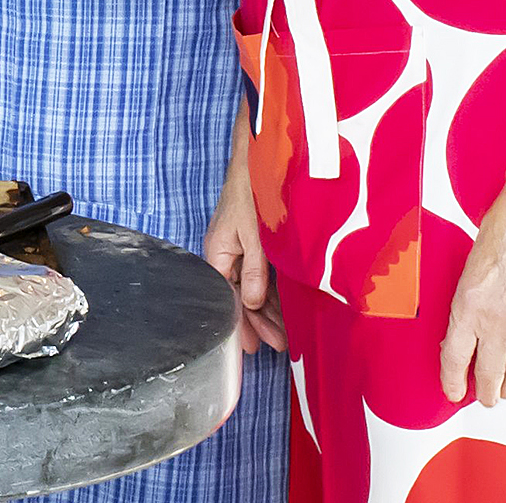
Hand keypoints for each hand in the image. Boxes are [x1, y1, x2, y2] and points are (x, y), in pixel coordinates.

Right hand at [203, 160, 283, 353]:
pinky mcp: (254, 242)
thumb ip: (255, 270)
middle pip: (240, 296)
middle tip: (280, 345)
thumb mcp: (254, 234)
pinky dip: (273, 291)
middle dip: (260, 322)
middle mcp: (227, 254)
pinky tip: (286, 306)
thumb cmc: (251, 191)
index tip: (255, 348)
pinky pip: (262, 274)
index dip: (243, 324)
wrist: (259, 158)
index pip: (228, 299)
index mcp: (218, 254)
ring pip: (253, 287)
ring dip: (269, 309)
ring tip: (286, 333)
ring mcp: (241, 248)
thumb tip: (252, 303)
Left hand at [440, 188, 505, 406]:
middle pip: (486, 373)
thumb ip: (466, 304)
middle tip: (481, 397)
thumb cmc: (500, 236)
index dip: (452, 380)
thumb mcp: (467, 272)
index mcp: (466, 309)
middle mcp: (494, 326)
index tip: (452, 391)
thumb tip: (465, 331)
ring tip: (502, 391)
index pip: (453, 358)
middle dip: (482, 391)